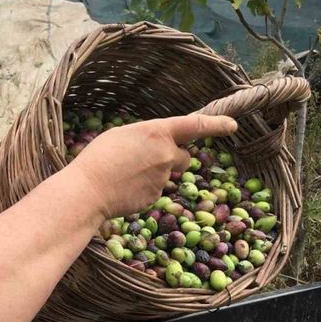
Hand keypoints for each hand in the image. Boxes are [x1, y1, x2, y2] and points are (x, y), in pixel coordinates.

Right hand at [68, 114, 237, 218]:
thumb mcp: (123, 135)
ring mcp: (163, 178)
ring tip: (126, 174)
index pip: (196, 125)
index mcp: (158, 132)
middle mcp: (166, 154)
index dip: (217, 124)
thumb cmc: (99, 157)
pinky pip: (156, 190)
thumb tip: (156, 144)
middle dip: (172, 158)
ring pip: (167, 174)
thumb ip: (147, 137)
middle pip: (184, 156)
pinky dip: (144, 189)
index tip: (232, 125)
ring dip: (155, 174)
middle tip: (144, 160)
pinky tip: (125, 188)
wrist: (88, 190)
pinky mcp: (157, 196)